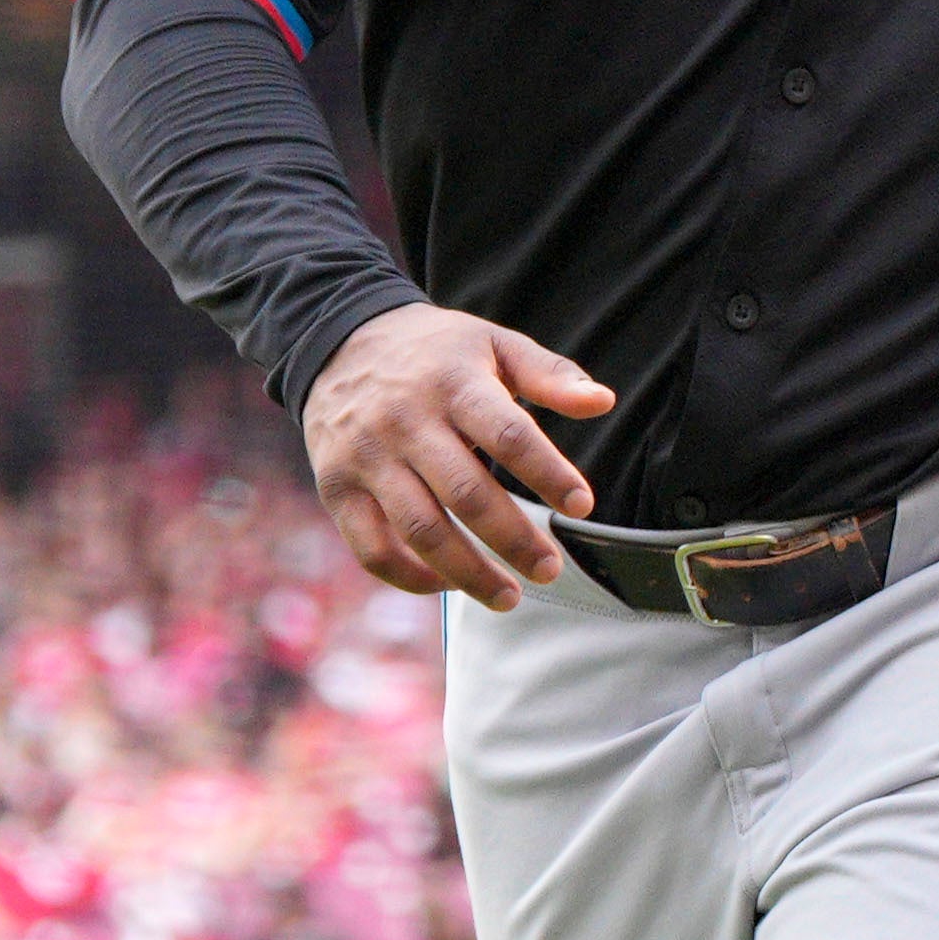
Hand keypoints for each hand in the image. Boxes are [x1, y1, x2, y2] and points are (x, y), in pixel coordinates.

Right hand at [304, 306, 614, 605]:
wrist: (336, 342)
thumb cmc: (435, 354)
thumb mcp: (493, 344)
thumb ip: (550, 374)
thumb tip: (603, 402)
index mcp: (453, 384)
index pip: (508, 435)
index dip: (548, 474)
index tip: (582, 506)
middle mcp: (405, 422)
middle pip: (466, 494)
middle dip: (514, 539)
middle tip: (550, 569)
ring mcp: (367, 458)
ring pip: (421, 530)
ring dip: (469, 573)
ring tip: (510, 597)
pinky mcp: (336, 488)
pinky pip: (372, 548)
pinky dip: (410, 578)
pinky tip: (447, 586)